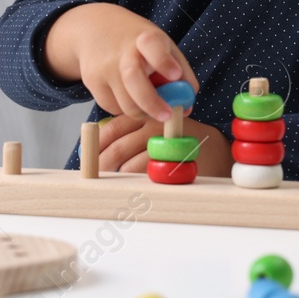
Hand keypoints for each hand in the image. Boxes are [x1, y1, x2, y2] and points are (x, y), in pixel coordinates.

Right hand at [44, 3, 197, 122]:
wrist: (94, 28)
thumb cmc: (137, 41)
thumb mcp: (162, 45)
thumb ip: (181, 72)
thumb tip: (186, 107)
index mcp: (146, 38)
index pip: (153, 47)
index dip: (164, 62)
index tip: (174, 74)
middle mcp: (122, 52)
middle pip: (134, 81)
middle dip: (152, 103)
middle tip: (167, 115)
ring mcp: (104, 67)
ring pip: (125, 104)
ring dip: (141, 112)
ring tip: (149, 105)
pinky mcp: (91, 82)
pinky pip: (112, 108)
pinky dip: (124, 108)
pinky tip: (127, 95)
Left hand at [97, 114, 233, 176]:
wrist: (212, 148)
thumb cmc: (174, 140)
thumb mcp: (151, 129)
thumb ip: (129, 133)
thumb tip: (95, 148)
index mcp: (142, 114)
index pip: (111, 128)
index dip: (95, 144)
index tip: (86, 157)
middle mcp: (152, 123)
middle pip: (118, 145)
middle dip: (103, 163)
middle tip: (95, 176)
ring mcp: (164, 140)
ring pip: (130, 160)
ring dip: (118, 173)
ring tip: (109, 183)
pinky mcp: (174, 156)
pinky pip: (147, 170)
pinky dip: (136, 178)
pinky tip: (132, 183)